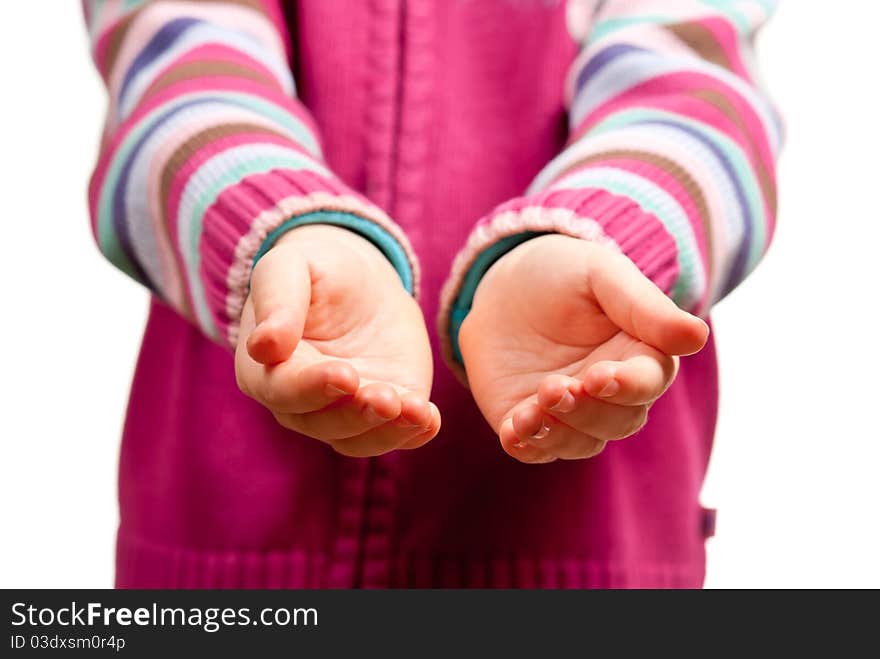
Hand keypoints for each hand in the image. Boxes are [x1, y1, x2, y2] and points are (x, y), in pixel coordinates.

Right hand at [235, 225, 439, 456]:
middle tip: (386, 397)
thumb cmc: (316, 271)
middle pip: (323, 423)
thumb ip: (276, 302)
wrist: (363, 283)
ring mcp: (343, 414)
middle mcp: (299, 404)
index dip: (312, 387)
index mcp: (265, 371)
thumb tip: (264, 346)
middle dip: (357, 414)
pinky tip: (429, 419)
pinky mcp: (384, 414)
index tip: (344, 375)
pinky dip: (413, 433)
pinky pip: (395, 436)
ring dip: (387, 430)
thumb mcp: (290, 267)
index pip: (283, 390)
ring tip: (414, 409)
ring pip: (359, 439)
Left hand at [459, 234, 708, 463]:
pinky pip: (535, 449)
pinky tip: (513, 432)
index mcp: (640, 356)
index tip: (600, 377)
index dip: (629, 386)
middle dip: (588, 411)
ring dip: (558, 434)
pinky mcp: (530, 423)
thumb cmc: (563, 275)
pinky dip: (527, 446)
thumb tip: (698, 336)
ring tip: (528, 413)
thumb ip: (645, 307)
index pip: (649, 382)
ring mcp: (571, 414)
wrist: (500, 285)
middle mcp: (611, 394)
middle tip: (554, 387)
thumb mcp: (602, 275)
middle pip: (619, 421)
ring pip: (581, 443)